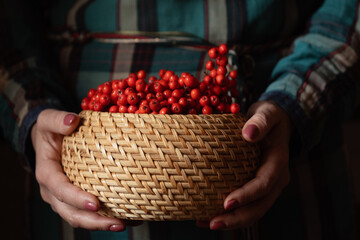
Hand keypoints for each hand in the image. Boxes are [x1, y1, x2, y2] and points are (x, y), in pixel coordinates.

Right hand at [31, 109, 132, 230]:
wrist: (48, 141)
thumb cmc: (50, 130)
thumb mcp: (48, 120)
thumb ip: (58, 120)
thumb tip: (72, 121)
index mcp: (47, 173)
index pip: (60, 189)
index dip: (76, 199)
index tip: (95, 204)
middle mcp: (53, 191)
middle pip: (70, 212)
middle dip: (93, 221)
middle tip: (118, 223)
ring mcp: (64, 198)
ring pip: (79, 218)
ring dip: (101, 225)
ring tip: (125, 225)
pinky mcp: (75, 199)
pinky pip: (87, 213)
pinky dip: (105, 218)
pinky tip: (127, 218)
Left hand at [198, 101, 291, 229]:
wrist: (276, 123)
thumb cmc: (269, 116)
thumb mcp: (267, 113)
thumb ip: (260, 121)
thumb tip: (248, 134)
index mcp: (278, 162)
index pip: (264, 184)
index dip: (247, 196)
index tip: (227, 203)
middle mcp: (276, 179)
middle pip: (260, 206)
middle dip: (237, 218)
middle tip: (213, 223)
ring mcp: (269, 186)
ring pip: (254, 211)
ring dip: (233, 221)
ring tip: (207, 224)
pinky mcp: (259, 188)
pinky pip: (248, 206)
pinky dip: (231, 214)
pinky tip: (208, 216)